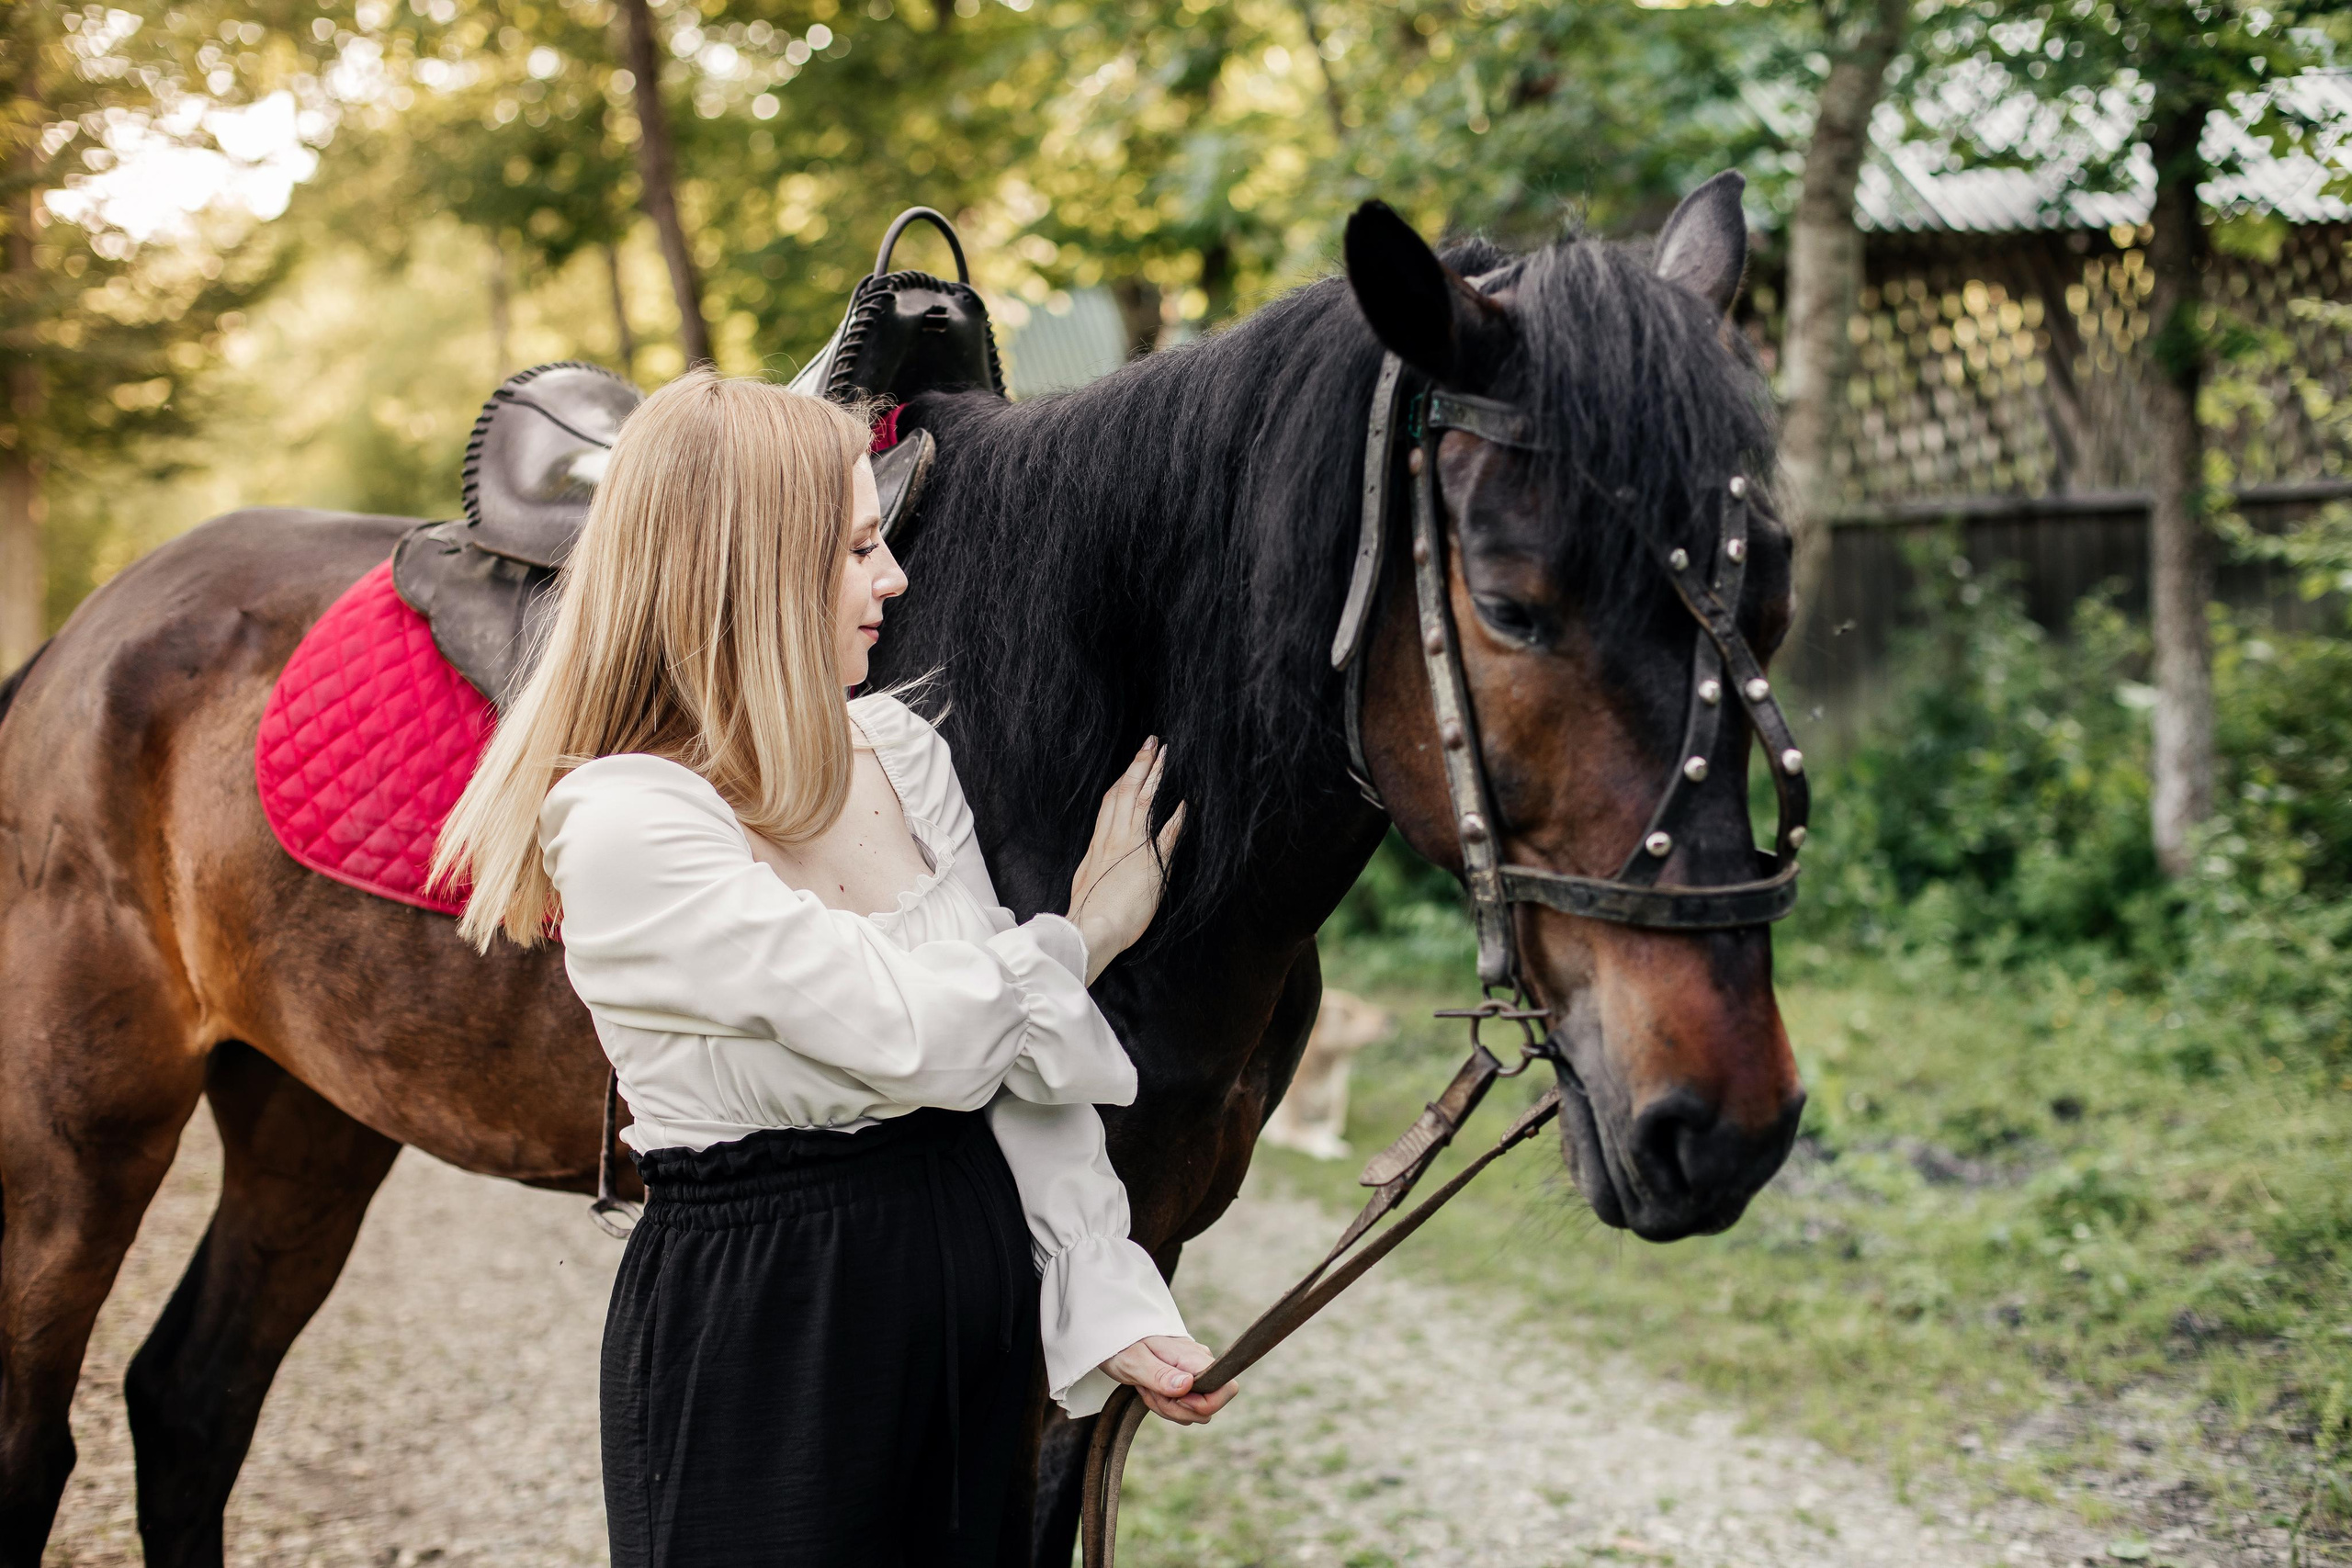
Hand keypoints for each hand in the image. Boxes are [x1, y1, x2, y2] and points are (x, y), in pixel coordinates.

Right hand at [1068, 739, 1185, 983]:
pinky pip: (1165, 833)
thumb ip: (1096, 862)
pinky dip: (1176, 815)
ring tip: (1165, 756)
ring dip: (1155, 776)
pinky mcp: (1149, 863)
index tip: (1132, 764)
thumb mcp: (1086, 880)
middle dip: (1139, 765)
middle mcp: (1113, 839)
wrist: (1091, 930)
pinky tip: (1185, 802)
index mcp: (1098, 844)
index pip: (1110, 802)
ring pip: (1143, 801)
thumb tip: (1101, 856)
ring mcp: (1131, 848)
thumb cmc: (1087, 913)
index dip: (1122, 779)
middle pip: (1125, 792)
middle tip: (1151, 743)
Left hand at [1100, 1335, 1237, 1425]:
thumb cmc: (1124, 1346)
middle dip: (1176, 1410)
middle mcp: (1201, 1365)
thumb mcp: (1135, 1361)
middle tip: (1151, 1391)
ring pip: (1195, 1413)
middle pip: (1208, 1409)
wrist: (1117, 1337)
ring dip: (1168, 1409)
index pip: (1227, 1389)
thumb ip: (1161, 1375)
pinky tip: (1151, 1390)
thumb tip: (1188, 1385)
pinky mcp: (1188, 1383)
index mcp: (1194, 1357)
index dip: (1204, 1404)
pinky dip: (1166, 1407)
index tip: (1175, 1397)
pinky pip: (1185, 1410)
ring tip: (1148, 1387)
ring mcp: (1196, 1375)